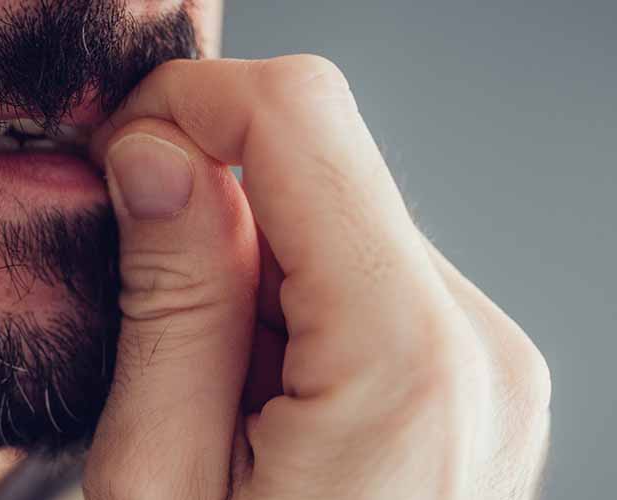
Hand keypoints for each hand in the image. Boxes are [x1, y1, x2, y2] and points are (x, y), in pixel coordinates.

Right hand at [82, 55, 550, 499]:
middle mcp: (479, 354)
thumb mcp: (164, 481)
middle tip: (158, 326)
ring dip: (256, 287)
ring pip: (342, 234)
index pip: (302, 118)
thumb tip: (156, 158)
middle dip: (217, 220)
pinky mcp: (482, 390)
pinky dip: (300, 325)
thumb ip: (170, 305)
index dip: (192, 103)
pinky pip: (374, 294)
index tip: (124, 148)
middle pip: (322, 176)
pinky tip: (271, 416)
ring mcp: (493, 373)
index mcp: (407, 366)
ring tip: (225, 411)